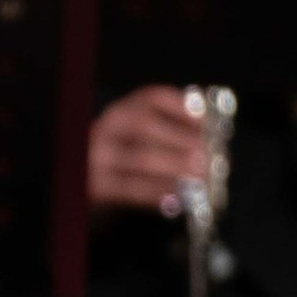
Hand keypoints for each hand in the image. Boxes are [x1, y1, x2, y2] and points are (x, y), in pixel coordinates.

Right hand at [88, 84, 210, 215]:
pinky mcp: (96, 187)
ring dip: (177, 168)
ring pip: (142, 158)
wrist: (86, 189)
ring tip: (201, 179)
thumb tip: (210, 142)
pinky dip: (160, 193)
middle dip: (183, 140)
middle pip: (146, 126)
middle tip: (209, 156)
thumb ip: (167, 134)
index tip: (207, 121)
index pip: (152, 98)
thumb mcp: (137, 140)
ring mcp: (96, 158)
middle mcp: (105, 129)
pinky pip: (133, 189)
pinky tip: (179, 199)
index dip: (183, 107)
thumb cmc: (122, 165)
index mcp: (120, 111)